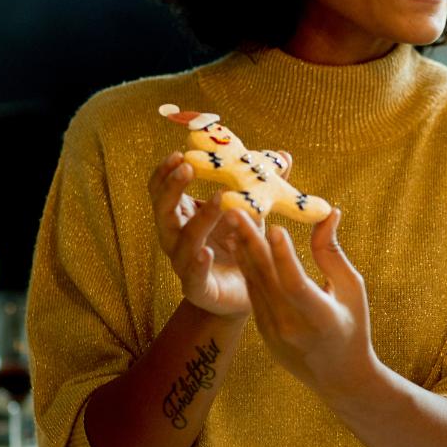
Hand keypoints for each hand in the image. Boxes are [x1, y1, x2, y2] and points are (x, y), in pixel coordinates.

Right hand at [148, 151, 293, 317]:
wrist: (248, 294)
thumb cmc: (244, 247)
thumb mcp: (252, 213)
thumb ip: (263, 185)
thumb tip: (284, 155)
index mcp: (183, 216)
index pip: (162, 190)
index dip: (166, 171)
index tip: (181, 153)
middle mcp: (177, 238)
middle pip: (162, 210)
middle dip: (172, 186)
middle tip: (189, 167)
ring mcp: (184, 264)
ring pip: (181, 240)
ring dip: (199, 218)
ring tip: (220, 200)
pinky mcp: (197, 289)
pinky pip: (192, 275)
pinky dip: (198, 263)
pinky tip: (206, 252)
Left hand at [227, 207, 375, 397]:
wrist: (340, 377)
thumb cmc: (354, 326)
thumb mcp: (352, 289)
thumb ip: (333, 252)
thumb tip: (327, 212)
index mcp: (322, 319)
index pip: (297, 285)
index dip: (285, 256)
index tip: (274, 227)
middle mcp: (293, 328)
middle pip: (267, 280)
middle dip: (250, 242)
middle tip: (236, 210)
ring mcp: (274, 333)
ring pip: (254, 284)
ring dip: (242, 250)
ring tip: (231, 219)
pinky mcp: (263, 333)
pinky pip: (253, 294)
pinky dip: (245, 267)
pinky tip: (237, 244)